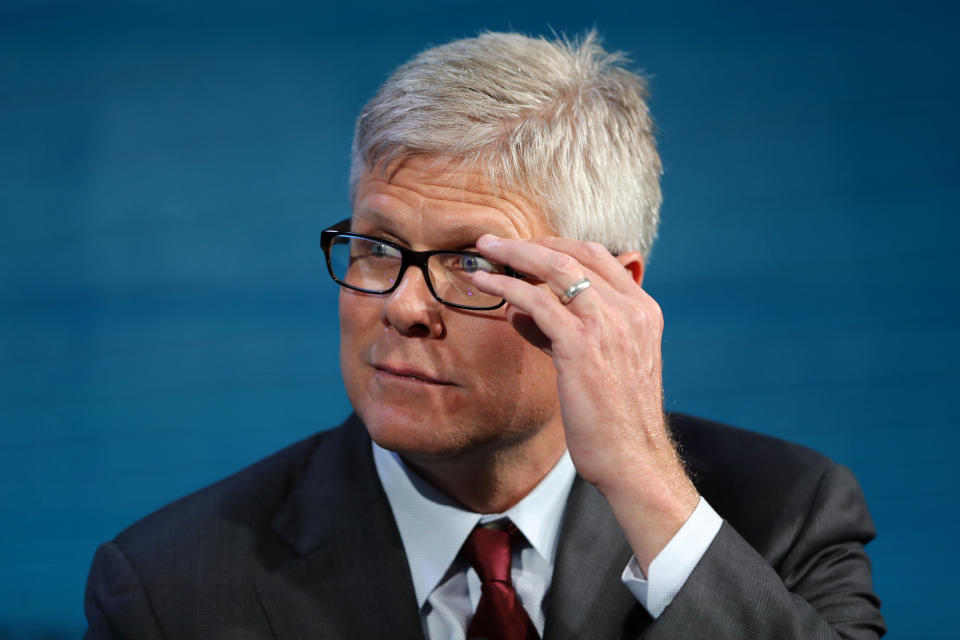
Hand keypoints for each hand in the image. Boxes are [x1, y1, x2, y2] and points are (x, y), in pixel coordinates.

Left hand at [473, 234, 698, 571]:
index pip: (600, 257)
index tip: (527, 246)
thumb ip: (569, 333)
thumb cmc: (615, 420)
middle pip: (576, 253)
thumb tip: (525, 312)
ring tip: (482, 250)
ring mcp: (609, 325)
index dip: (558, 244)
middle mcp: (631, 310)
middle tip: (495, 239)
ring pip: (555, 267)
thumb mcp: (603, 366)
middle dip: (531, 240)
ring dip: (514, 253)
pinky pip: (536, 301)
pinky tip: (484, 283)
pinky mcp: (581, 345)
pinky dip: (506, 286)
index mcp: (643, 311)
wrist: (633, 459)